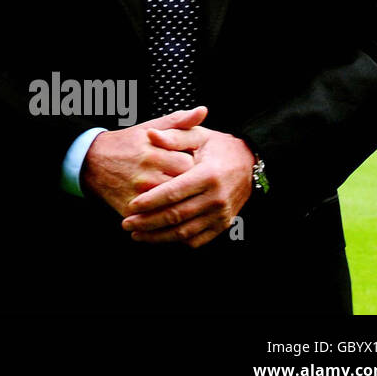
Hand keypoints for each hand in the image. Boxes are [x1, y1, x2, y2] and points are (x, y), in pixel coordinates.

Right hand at [80, 106, 205, 216]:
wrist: (90, 161)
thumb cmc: (125, 144)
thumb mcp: (149, 128)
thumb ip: (178, 121)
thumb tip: (203, 110)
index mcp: (153, 152)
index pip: (190, 163)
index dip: (192, 164)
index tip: (188, 163)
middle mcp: (146, 174)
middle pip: (183, 185)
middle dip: (186, 183)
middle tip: (184, 180)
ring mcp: (137, 194)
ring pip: (173, 204)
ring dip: (177, 200)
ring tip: (176, 193)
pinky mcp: (130, 210)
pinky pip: (156, 218)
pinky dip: (163, 215)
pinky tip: (164, 207)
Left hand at [120, 125, 254, 248]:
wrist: (250, 162)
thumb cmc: (219, 147)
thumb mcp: (198, 135)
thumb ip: (174, 135)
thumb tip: (150, 134)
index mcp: (207, 175)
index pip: (173, 193)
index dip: (150, 201)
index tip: (131, 206)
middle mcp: (216, 198)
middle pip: (176, 216)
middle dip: (148, 222)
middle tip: (126, 224)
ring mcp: (221, 214)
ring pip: (185, 232)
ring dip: (159, 236)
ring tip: (137, 234)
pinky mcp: (223, 224)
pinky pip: (198, 239)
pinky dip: (177, 241)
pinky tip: (160, 238)